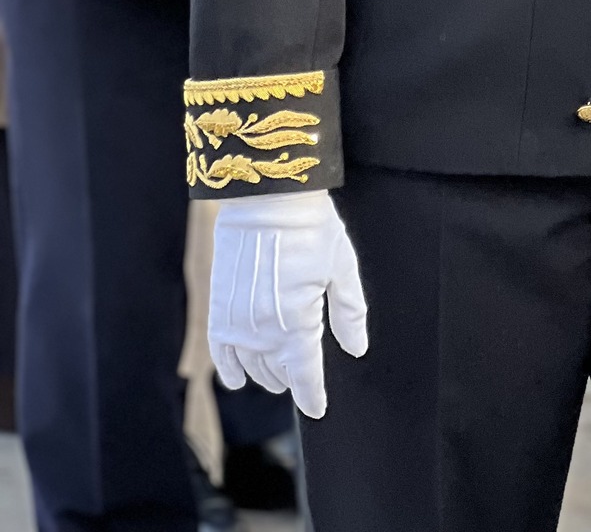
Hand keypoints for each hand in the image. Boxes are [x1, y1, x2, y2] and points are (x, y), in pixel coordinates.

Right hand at [208, 189, 367, 419]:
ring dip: (267, 374)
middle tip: (302, 375)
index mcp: (299, 325)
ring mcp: (238, 324)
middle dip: (292, 378)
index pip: (305, 377)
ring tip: (278, 373)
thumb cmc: (311, 229)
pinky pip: (221, 353)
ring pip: (252, 367)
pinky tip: (238, 379)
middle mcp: (265, 332)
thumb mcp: (342, 268)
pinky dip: (230, 370)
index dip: (312, 396)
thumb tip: (356, 349)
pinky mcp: (219, 310)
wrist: (266, 199)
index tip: (318, 408)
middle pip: (279, 372)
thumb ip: (349, 313)